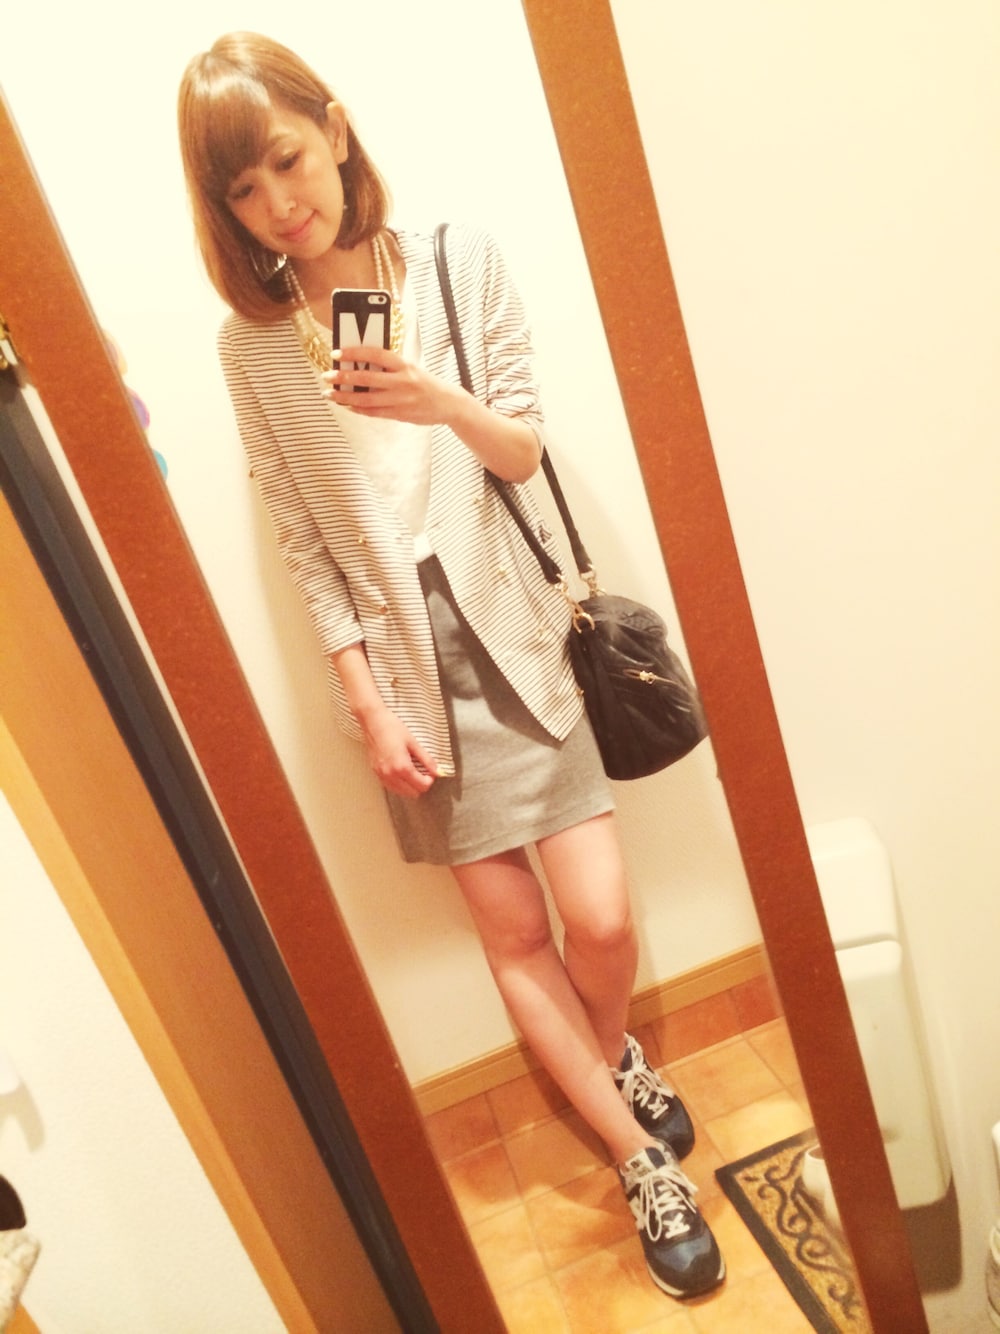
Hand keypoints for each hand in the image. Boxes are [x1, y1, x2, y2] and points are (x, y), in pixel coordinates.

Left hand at [323, 345, 457, 425]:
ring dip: (345, 397)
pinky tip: (347, 406)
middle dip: (344, 377)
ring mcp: (400, 400)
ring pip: (367, 399)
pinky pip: (374, 412)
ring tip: (330, 394)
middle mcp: (402, 382)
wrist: (448, 404)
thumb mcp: (411, 368)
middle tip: (327, 376)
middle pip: (367, 379)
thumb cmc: (427, 383)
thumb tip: (362, 364)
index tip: (337, 353)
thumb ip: (390, 367)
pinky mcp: (399, 414)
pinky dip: (359, 409)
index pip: (376, 355)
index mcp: (405, 365)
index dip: (355, 353)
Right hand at [359, 702, 439, 797]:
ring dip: (410, 786)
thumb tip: (437, 771)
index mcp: (402, 767)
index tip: (430, 771)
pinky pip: (391, 787)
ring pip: (401, 793)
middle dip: (421, 784)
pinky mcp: (376, 773)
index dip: (430, 780)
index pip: (422, 786)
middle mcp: (390, 775)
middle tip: (423, 771)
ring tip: (412, 770)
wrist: (372, 721)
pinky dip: (399, 784)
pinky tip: (401, 771)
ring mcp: (381, 775)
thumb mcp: (413, 742)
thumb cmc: (392, 728)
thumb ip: (427, 759)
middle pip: (413, 793)